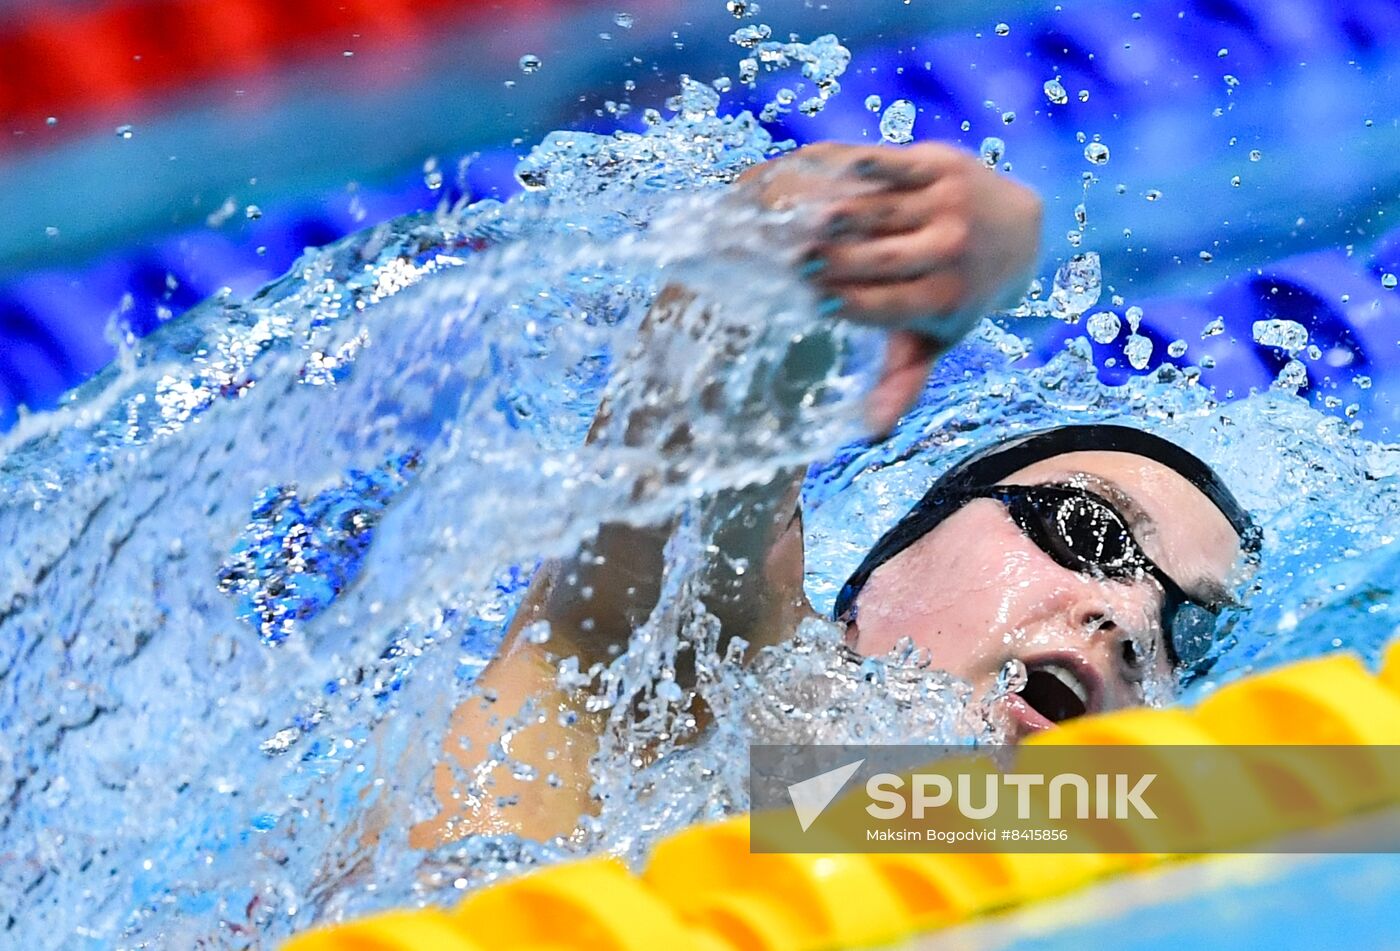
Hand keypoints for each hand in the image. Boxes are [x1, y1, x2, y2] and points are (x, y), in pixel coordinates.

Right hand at [737, 142, 1042, 432]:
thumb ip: (903, 380)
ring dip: (842, 216)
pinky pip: (896, 166)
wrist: (1018, 230)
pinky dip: (869, 167)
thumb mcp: (937, 339)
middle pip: (882, 258)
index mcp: (944, 298)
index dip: (849, 304)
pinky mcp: (940, 166)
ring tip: (801, 223)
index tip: (813, 303)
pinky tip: (838, 171)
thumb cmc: (961, 293)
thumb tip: (870, 433)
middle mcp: (949, 250)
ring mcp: (946, 204)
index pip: (887, 304)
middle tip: (794, 263)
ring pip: (882, 212)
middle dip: (838, 262)